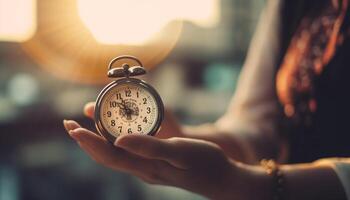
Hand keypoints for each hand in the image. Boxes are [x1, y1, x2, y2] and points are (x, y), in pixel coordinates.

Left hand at [63, 102, 266, 199]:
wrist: (222, 179)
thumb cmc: (205, 162)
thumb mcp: (179, 151)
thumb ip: (150, 147)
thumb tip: (119, 141)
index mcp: (146, 167)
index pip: (108, 155)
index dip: (88, 141)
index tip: (71, 126)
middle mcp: (143, 170)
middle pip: (106, 156)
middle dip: (86, 141)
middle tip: (70, 124)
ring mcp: (149, 169)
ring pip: (116, 156)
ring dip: (98, 141)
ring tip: (86, 127)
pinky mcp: (157, 165)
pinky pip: (128, 153)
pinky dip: (115, 142)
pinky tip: (116, 134)